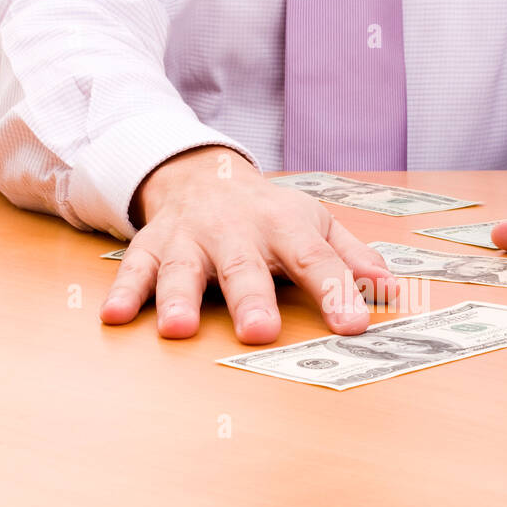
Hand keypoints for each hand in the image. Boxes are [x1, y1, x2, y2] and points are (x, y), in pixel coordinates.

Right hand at [100, 147, 397, 340]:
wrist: (205, 173)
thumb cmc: (270, 213)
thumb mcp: (316, 224)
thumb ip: (352, 259)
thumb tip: (391, 291)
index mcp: (284, 226)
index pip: (315, 260)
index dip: (336, 292)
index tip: (354, 325)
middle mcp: (235, 231)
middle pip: (244, 267)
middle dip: (250, 299)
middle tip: (259, 333)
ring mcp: (190, 238)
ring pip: (183, 269)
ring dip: (179, 299)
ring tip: (179, 330)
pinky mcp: (152, 246)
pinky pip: (135, 269)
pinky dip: (124, 292)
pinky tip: (115, 317)